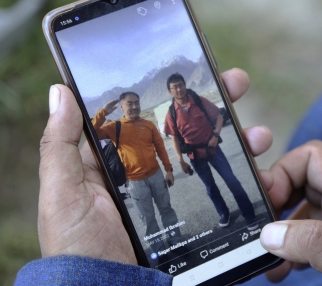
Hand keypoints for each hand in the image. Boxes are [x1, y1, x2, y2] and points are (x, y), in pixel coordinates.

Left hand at [38, 68, 272, 262]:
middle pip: (189, 133)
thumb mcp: (63, 194)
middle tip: (238, 85)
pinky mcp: (193, 220)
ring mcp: (175, 197)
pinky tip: (262, 174)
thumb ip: (61, 145)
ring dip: (238, 142)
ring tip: (259, 136)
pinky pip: (221, 194)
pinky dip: (244, 182)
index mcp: (120, 163)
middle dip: (216, 108)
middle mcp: (152, 175)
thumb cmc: (80, 246)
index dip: (173, 96)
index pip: (150, 118)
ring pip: (211, 160)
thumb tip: (60, 91)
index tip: (199, 74)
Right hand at [260, 141, 321, 285]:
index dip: (285, 170)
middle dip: (276, 201)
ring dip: (280, 229)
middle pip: (302, 180)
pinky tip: (284, 268)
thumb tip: (271, 233)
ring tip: (269, 257)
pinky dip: (292, 246)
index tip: (269, 201)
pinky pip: (310, 232)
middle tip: (261, 229)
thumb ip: (317, 245)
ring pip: (302, 208)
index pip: (314, 157)